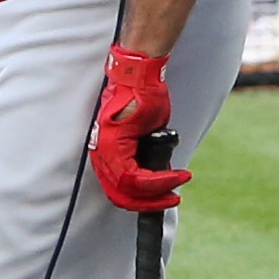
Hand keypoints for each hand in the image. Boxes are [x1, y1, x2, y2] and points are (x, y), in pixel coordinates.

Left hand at [90, 46, 185, 212]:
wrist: (140, 76)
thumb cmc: (143, 99)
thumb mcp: (147, 132)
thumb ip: (147, 155)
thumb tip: (159, 172)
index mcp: (107, 153)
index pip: (119, 190)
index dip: (141, 200)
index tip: (164, 199)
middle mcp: (102, 154)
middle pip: (120, 195)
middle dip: (149, 203)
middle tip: (170, 200)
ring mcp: (106, 149)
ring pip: (129, 188)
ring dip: (158, 191)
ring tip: (176, 187)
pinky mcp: (116, 143)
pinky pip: (136, 175)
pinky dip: (159, 180)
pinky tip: (175, 176)